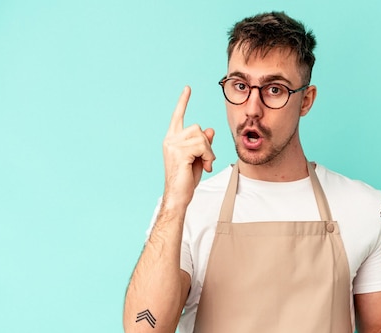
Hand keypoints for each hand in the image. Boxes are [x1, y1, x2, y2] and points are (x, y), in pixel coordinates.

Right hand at [161, 86, 215, 208]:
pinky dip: (208, 157)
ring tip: (204, 164)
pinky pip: (202, 146)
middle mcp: (170, 139)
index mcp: (172, 139)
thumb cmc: (186, 180)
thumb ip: (203, 143)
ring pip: (201, 137)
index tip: (188, 89)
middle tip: (206, 161)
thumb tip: (210, 129)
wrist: (178, 196)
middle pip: (197, 127)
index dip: (183, 102)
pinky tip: (204, 167)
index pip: (178, 116)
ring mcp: (173, 144)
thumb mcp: (198, 158)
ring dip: (208, 152)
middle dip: (207, 144)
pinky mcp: (179, 151)